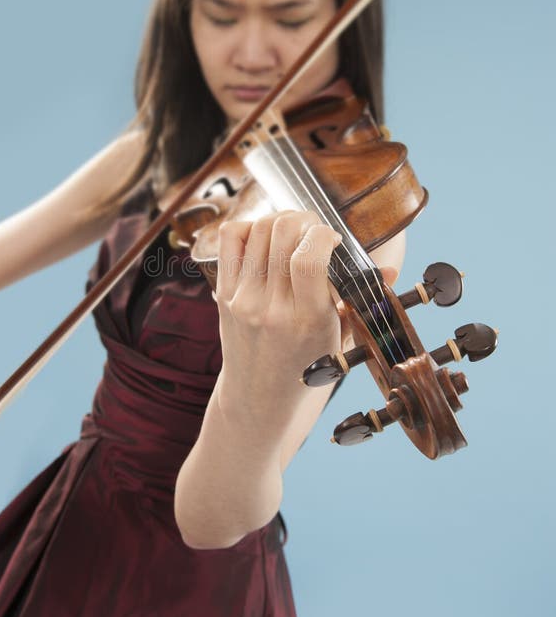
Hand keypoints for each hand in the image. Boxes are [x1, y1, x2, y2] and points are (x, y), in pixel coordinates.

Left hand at [213, 210, 342, 434]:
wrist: (260, 396)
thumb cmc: (307, 366)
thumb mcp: (340, 338)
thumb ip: (363, 301)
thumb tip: (392, 270)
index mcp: (307, 321)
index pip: (309, 259)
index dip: (324, 234)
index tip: (335, 239)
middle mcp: (271, 309)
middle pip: (283, 233)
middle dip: (306, 220)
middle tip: (315, 232)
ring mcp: (243, 299)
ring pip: (259, 229)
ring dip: (282, 219)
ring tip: (295, 232)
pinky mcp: (224, 293)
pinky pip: (231, 237)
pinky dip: (250, 226)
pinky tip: (266, 239)